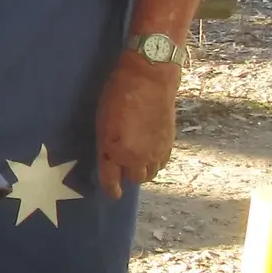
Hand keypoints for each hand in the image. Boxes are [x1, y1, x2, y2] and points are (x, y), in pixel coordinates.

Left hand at [95, 52, 180, 199]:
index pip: (111, 179)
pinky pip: (161, 164)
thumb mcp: (102, 121)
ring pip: (148, 174)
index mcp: (116, 150)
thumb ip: (105, 144)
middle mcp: (137, 156)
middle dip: (125, 176)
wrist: (150, 78)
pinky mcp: (168, 144)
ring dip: (140, 171)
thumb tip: (109, 158)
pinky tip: (148, 155)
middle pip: (132, 179)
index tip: (112, 194)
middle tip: (120, 170)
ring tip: (134, 163)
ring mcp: (155, 151)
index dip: (110, 188)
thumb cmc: (119, 94)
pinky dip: (153, 163)